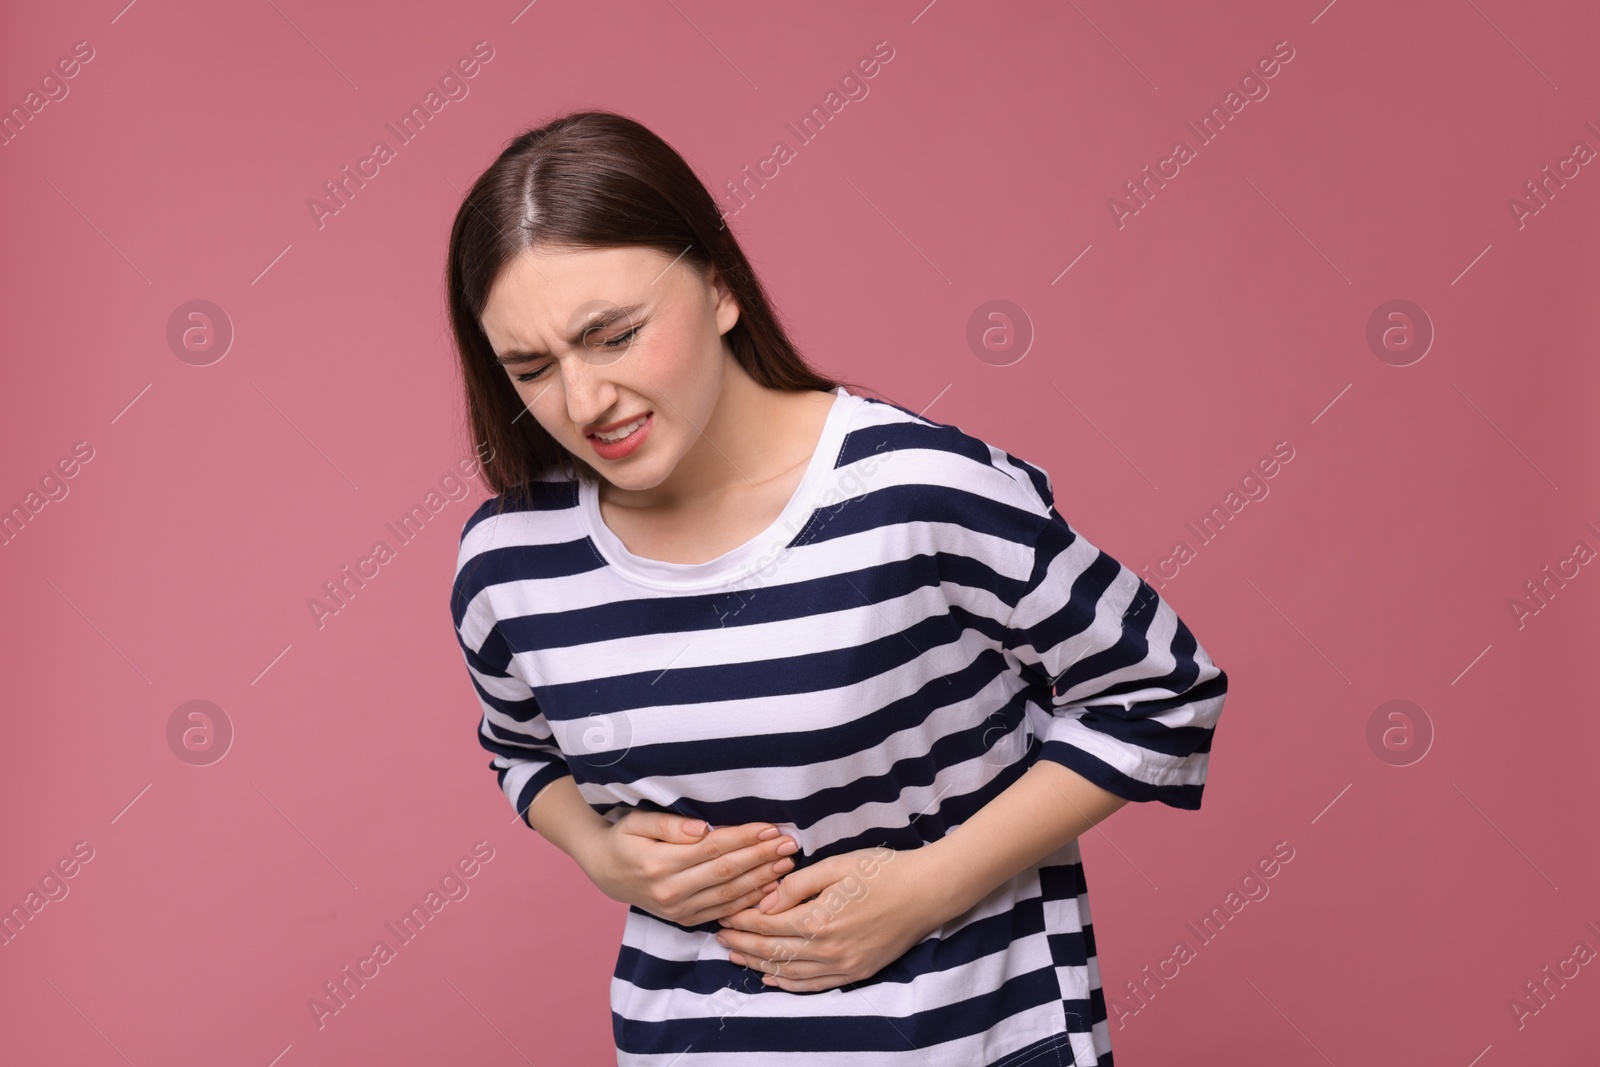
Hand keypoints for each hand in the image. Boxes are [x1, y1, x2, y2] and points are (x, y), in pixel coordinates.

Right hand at [578, 809, 800, 927]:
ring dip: (762, 879)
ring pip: (729, 895)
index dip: (745, 838)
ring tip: (786, 863)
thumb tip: (701, 828)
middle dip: (761, 857)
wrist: (606, 873)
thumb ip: (668, 825)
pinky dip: (748, 901)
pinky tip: (769, 888)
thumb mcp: (636, 823)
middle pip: (726, 872)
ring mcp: (678, 910)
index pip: (713, 848)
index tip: (771, 828)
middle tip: (789, 844)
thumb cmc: (625, 839)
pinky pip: (722, 912)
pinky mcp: (685, 920)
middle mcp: (670, 891)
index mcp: (659, 864)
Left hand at [713, 844, 944, 992]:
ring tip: (735, 956)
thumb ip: (797, 884)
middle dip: (742, 943)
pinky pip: (813, 986)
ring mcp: (843, 966)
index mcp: (819, 919)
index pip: (767, 924)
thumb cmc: (883, 871)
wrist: (927, 892)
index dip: (742, 919)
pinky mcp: (856, 972)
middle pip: (772, 950)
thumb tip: (766, 901)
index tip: (725, 912)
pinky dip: (788, 984)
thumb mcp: (836, 865)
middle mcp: (827, 949)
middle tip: (720, 935)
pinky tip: (770, 978)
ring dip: (758, 965)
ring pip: (789, 973)